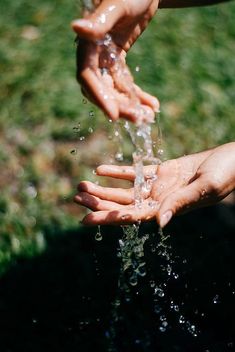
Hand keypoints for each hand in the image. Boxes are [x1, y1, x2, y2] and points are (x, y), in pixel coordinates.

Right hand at [72, 0, 159, 122]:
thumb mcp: (118, 5)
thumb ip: (99, 20)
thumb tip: (76, 28)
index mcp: (88, 44)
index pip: (88, 77)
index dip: (99, 97)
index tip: (113, 115)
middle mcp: (94, 55)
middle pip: (104, 89)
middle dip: (121, 106)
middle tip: (140, 120)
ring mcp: (106, 60)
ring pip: (116, 90)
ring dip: (132, 105)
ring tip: (150, 116)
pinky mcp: (117, 61)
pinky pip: (126, 84)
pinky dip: (139, 96)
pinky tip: (153, 105)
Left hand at [74, 143, 234, 226]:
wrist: (232, 159)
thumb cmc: (225, 174)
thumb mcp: (204, 188)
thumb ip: (181, 203)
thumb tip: (160, 223)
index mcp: (168, 209)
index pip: (133, 217)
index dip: (109, 218)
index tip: (86, 219)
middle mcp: (160, 201)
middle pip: (123, 205)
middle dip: (100, 203)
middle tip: (76, 197)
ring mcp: (160, 186)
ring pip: (126, 190)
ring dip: (104, 188)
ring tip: (82, 186)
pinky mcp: (162, 172)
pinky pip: (136, 173)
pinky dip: (118, 172)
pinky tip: (100, 169)